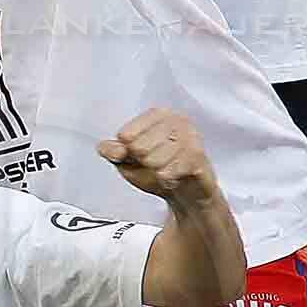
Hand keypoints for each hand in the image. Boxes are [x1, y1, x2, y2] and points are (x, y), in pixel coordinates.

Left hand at [96, 107, 215, 203]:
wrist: (188, 191)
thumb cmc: (159, 170)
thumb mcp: (128, 160)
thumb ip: (113, 152)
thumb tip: (109, 148)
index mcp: (157, 115)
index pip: (125, 135)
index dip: (127, 152)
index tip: (136, 154)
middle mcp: (176, 120)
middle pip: (139, 147)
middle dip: (143, 163)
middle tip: (155, 163)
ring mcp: (190, 136)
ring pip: (154, 160)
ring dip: (156, 172)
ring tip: (165, 168)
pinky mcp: (197, 155)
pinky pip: (168, 171)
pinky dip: (166, 180)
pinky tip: (174, 175)